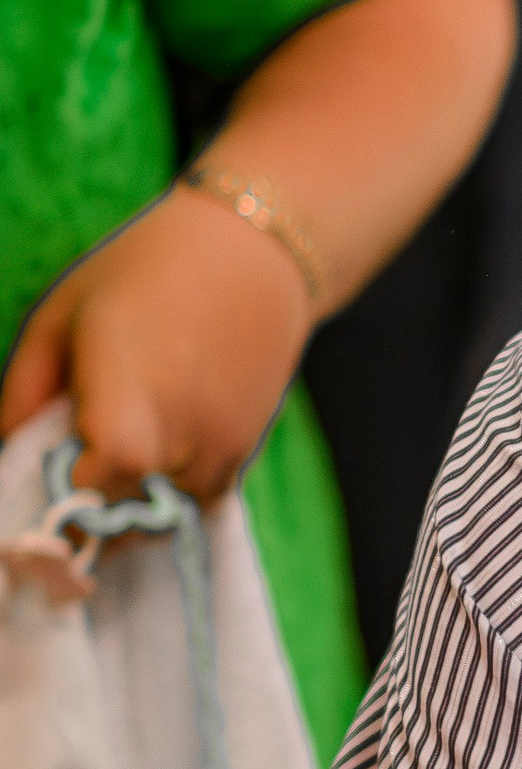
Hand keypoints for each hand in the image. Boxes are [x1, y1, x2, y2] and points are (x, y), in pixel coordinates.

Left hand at [2, 187, 311, 501]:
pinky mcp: (247, 450)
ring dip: (133, 500)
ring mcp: (222, 443)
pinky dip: (172, 492)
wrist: (251, 255)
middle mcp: (184, 424)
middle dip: (94, 507)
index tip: (52, 492)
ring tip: (119, 453)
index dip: (75, 495)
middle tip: (72, 476)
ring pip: (164, 513)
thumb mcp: (61, 315)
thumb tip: (8, 454)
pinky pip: (200, 499)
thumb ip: (24, 392)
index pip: (107, 472)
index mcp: (131, 383)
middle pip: (129, 508)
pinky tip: (159, 450)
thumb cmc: (140, 272)